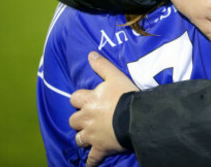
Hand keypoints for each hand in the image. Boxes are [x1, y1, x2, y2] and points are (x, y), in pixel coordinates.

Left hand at [70, 52, 137, 166]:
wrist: (136, 117)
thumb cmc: (126, 95)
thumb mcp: (115, 76)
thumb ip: (102, 66)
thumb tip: (90, 54)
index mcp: (89, 100)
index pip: (75, 98)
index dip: (80, 99)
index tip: (87, 100)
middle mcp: (86, 118)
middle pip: (73, 120)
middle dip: (80, 120)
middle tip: (89, 118)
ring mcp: (92, 135)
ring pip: (79, 139)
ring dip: (83, 137)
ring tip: (90, 136)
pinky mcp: (100, 148)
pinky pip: (92, 158)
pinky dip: (91, 161)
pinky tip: (91, 163)